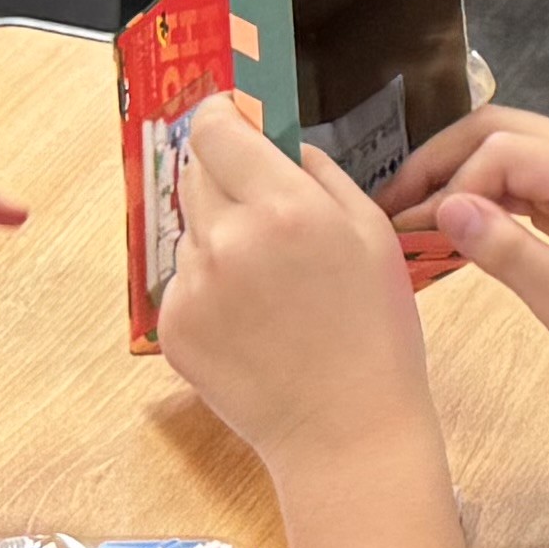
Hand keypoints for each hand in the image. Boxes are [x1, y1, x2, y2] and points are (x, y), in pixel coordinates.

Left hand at [155, 107, 444, 478]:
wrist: (344, 431)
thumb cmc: (374, 333)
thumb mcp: (371, 232)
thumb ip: (319, 172)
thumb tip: (279, 141)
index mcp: (283, 207)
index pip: (214, 128)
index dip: (221, 116)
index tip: (232, 119)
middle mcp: (228, 239)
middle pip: (196, 171)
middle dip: (227, 179)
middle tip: (269, 216)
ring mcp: (194, 287)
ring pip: (192, 229)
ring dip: (220, 238)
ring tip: (271, 286)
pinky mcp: (173, 328)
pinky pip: (184, 281)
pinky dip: (211, 288)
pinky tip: (253, 321)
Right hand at [385, 111, 548, 412]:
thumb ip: (504, 250)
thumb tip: (444, 208)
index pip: (501, 150)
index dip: (450, 185)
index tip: (410, 228)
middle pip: (502, 129)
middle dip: (443, 161)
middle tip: (395, 205)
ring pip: (514, 148)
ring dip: (464, 176)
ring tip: (417, 218)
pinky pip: (532, 178)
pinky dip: (491, 195)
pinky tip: (460, 227)